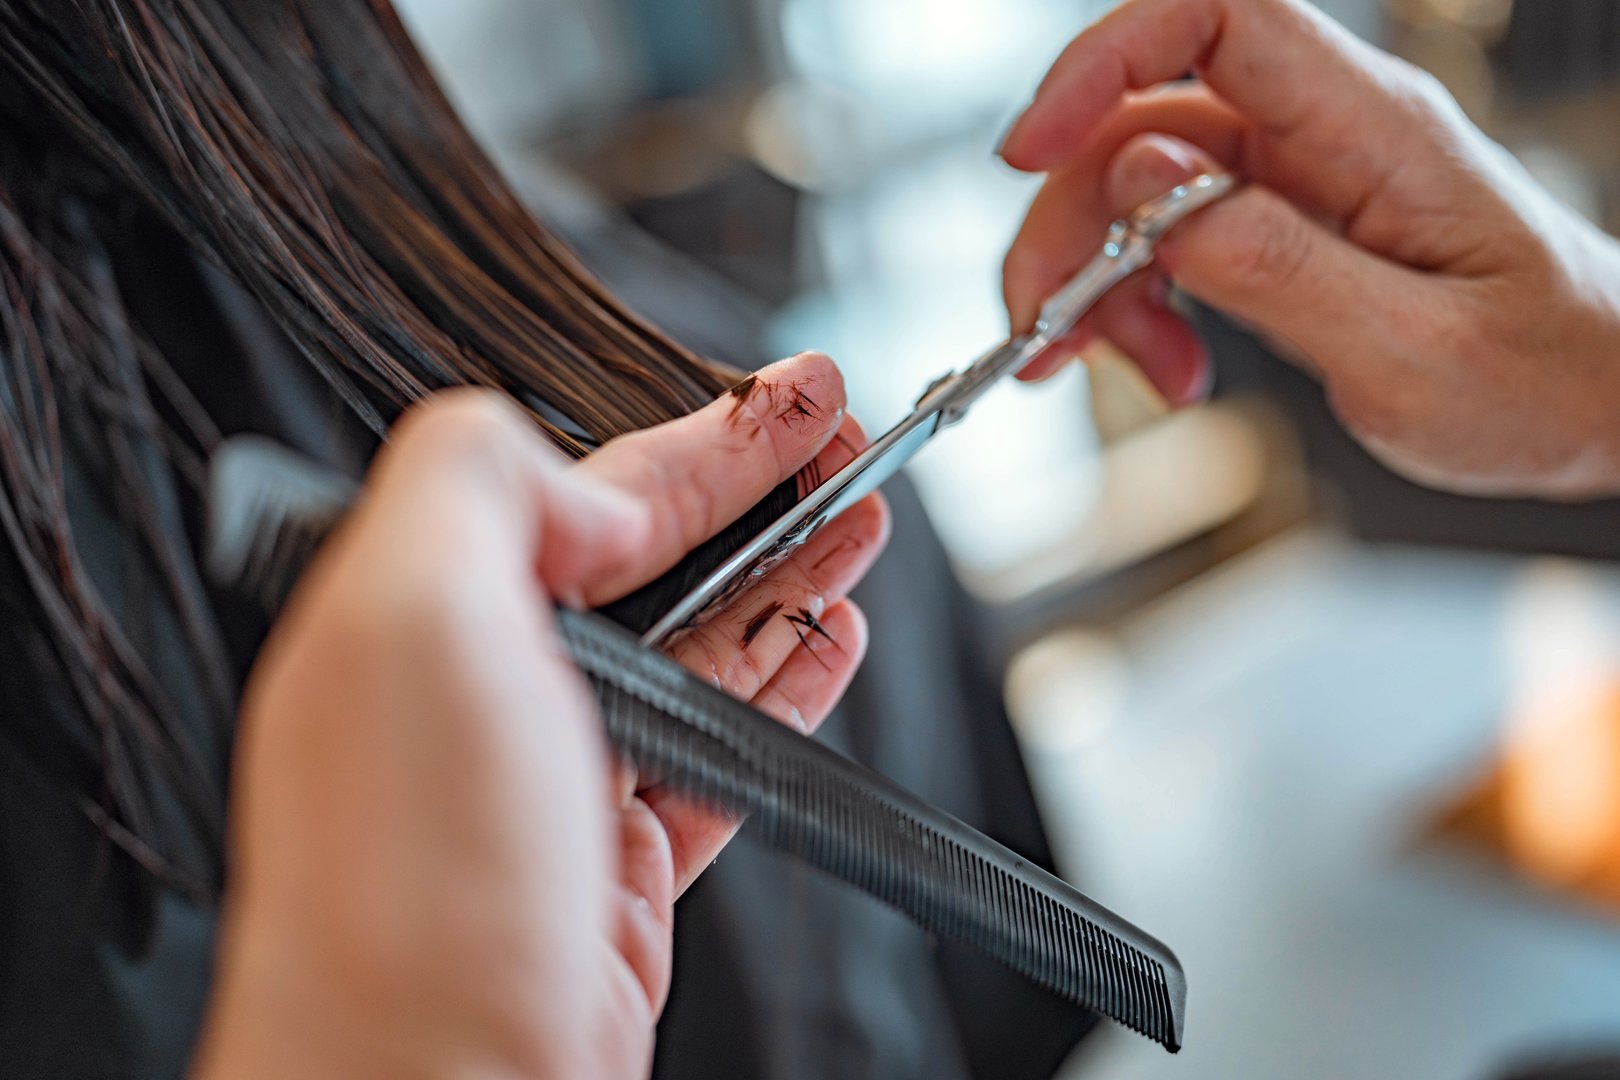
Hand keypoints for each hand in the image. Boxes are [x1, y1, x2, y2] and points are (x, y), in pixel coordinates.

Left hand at [191, 352, 888, 1079]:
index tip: (799, 395)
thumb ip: (473, 485)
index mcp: (422, 615)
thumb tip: (588, 489)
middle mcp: (485, 688)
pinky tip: (829, 640)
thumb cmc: (405, 895)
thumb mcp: (408, 625)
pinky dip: (784, 686)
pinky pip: (719, 746)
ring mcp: (557, 775)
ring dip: (791, 580)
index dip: (708, 440)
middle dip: (762, 496)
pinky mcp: (618, 857)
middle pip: (654, 561)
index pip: (589, 491)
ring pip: (701, 647)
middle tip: (850, 448)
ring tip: (865, 529)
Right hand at [1000, 0, 1619, 497]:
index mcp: (1370, 130)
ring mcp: (1295, 179)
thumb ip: (1272, 264)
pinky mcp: (1278, 225)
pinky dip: (1135, 304)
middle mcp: (1323, 136)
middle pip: (1140, 124)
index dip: (1103, 61)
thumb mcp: (1409, 351)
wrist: (1598, 403)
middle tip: (1048, 331)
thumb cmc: (1539, 377)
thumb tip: (1146, 190)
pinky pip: (1167, 237)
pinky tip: (1167, 365)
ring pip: (1134, 187)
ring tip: (1143, 371)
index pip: (1216, 18)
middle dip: (1068, 226)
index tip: (1030, 151)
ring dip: (1098, 284)